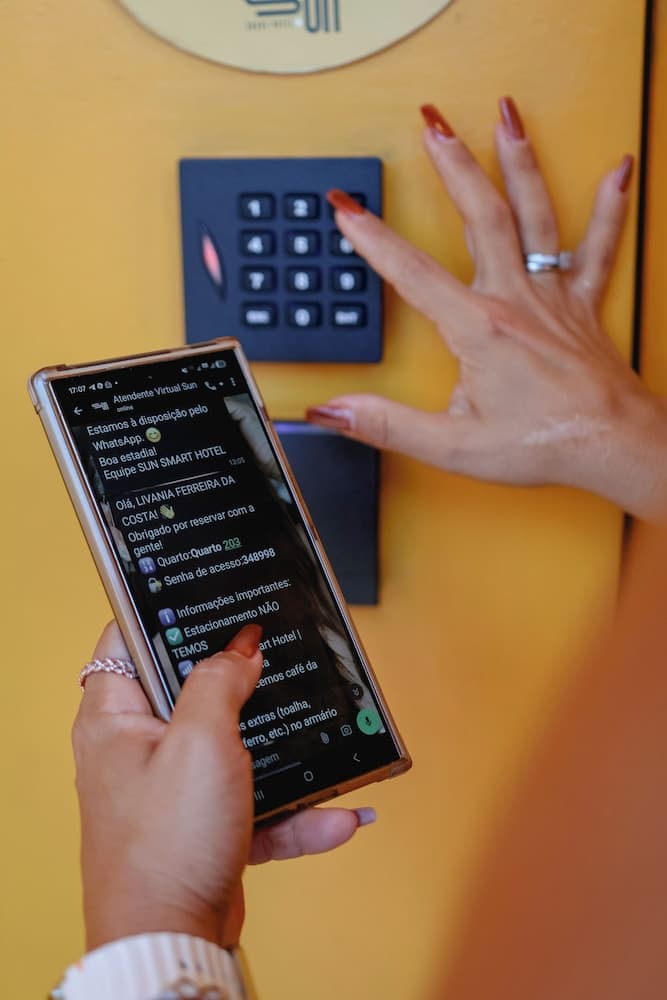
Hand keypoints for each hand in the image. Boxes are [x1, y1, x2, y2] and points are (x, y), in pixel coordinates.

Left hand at [74, 623, 372, 950]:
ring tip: (323, 738)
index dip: (166, 612)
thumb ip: (220, 680)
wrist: (173, 942)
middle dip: (241, 678)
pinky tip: (336, 816)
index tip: (210, 596)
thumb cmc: (165, 846)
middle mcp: (139, 749)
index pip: (128, 639)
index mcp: (116, 718)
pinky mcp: (205, 825)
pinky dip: (293, 811)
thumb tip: (241, 646)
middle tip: (275, 655)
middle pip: (191, 689)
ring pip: (233, 747)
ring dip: (282, 753)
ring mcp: (174, 789)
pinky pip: (255, 803)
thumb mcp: (200, 741)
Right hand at [307, 97, 666, 520]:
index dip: (373, 238)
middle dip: (453, 165)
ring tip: (505, 116)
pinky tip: (618, 171)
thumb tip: (334, 412)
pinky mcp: (584, 304)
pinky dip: (611, 207)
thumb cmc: (543, 444)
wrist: (612, 445)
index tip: (346, 206)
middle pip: (481, 216)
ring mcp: (553, 296)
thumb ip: (387, 425)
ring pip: (535, 215)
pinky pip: (600, 247)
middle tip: (433, 124)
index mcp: (479, 329)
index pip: (413, 273)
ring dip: (519, 162)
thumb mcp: (453, 445)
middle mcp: (516, 300)